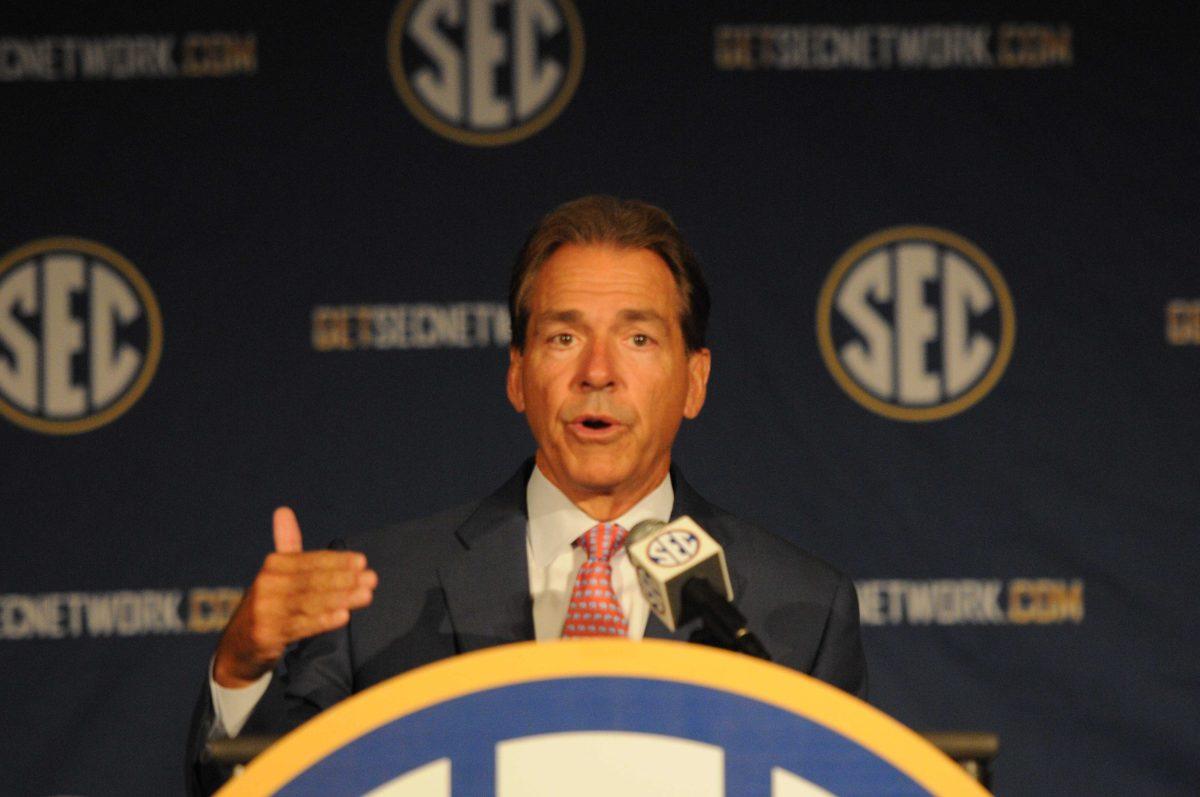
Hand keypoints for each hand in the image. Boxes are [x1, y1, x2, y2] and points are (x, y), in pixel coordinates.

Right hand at [212, 507, 376, 687]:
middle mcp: (266, 585)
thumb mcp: (276, 573)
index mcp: (273, 566)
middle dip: (344, 580)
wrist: (239, 644)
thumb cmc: (270, 602)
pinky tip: (344, 616)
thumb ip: (287, 544)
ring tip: (366, 595)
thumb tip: (283, 510)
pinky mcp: (266, 634)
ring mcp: (265, 611)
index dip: (337, 561)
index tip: (362, 561)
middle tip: (372, 579)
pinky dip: (323, 621)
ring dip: (341, 599)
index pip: (310, 561)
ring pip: (309, 603)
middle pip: (312, 581)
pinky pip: (300, 626)